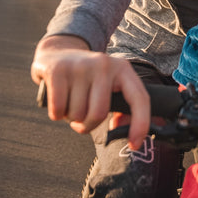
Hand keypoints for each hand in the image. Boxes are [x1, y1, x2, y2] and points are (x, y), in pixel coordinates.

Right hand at [30, 35, 150, 149]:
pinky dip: (56, 114)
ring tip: (70, 102)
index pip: (140, 99)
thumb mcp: (110, 84)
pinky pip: (58, 109)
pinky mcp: (57, 70)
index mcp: (123, 69)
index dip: (140, 125)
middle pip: (98, 114)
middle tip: (81, 121)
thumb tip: (133, 137)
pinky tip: (58, 101)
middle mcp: (104, 64)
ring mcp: (80, 66)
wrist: (57, 52)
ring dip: (70, 117)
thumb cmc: (88, 77)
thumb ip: (124, 107)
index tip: (134, 145)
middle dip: (87, 126)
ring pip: (76, 114)